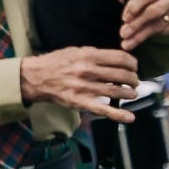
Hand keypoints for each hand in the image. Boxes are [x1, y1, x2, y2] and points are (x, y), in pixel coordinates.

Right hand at [20, 46, 140, 122]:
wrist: (34, 77)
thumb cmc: (55, 63)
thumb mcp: (75, 51)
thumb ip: (95, 54)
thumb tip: (117, 58)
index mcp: (88, 56)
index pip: (121, 58)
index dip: (133, 63)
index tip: (134, 67)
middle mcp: (88, 71)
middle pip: (122, 75)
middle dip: (133, 79)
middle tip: (134, 81)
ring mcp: (84, 88)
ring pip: (116, 91)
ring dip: (130, 94)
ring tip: (131, 94)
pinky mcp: (79, 102)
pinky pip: (103, 109)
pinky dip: (118, 115)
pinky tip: (130, 117)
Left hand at [117, 0, 168, 52]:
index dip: (134, 7)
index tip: (124, 19)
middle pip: (155, 11)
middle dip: (137, 24)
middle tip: (123, 33)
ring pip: (160, 23)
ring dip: (142, 34)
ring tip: (128, 42)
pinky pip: (168, 30)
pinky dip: (153, 36)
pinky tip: (141, 39)